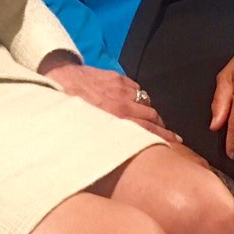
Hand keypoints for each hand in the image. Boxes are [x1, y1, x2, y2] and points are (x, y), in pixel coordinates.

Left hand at [40, 53, 179, 141]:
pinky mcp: (116, 77)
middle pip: (152, 116)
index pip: (148, 131)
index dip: (165, 137)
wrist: (56, 78)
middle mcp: (122, 104)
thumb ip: (103, 140)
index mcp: (115, 120)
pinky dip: (138, 96)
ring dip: (150, 111)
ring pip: (146, 102)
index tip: (176, 142)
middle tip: (165, 133)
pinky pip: (137, 88)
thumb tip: (113, 157)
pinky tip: (134, 101)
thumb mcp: (84, 132)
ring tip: (150, 118)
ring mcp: (120, 89)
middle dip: (160, 126)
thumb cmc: (66, 109)